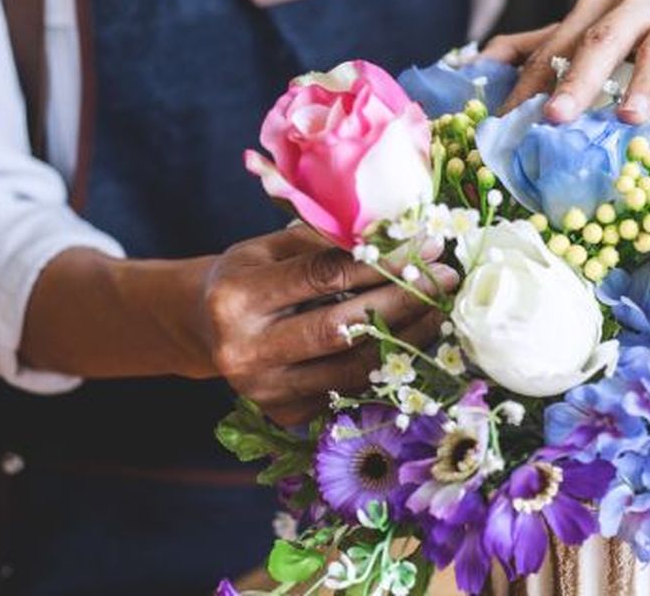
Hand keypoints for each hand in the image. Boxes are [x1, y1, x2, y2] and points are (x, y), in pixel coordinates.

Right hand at [201, 225, 456, 424]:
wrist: (204, 329)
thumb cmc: (248, 275)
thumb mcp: (270, 247)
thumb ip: (325, 243)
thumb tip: (398, 234)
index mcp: (237, 297)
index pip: (324, 276)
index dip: (382, 261)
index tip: (427, 245)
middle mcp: (246, 350)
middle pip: (341, 328)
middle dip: (403, 301)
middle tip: (445, 279)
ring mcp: (266, 391)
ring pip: (353, 368)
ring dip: (407, 338)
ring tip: (441, 310)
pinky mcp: (285, 414)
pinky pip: (351, 390)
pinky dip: (388, 365)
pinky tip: (416, 341)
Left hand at [484, 0, 649, 136]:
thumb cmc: (648, 27)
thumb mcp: (594, 30)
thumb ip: (541, 45)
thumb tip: (478, 63)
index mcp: (599, 8)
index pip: (557, 45)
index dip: (530, 81)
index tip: (506, 121)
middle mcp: (639, 4)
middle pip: (602, 39)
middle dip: (576, 77)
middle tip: (555, 117)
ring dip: (646, 81)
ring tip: (630, 117)